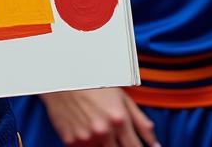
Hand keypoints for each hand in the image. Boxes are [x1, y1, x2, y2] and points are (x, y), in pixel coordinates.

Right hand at [41, 88, 158, 145]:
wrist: (57, 73)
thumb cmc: (89, 79)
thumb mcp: (119, 94)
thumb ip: (139, 120)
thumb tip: (154, 142)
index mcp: (118, 119)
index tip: (137, 146)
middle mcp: (103, 131)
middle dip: (120, 146)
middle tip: (115, 134)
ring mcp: (85, 137)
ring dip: (103, 144)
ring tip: (97, 126)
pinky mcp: (70, 139)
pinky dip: (87, 143)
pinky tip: (84, 128)